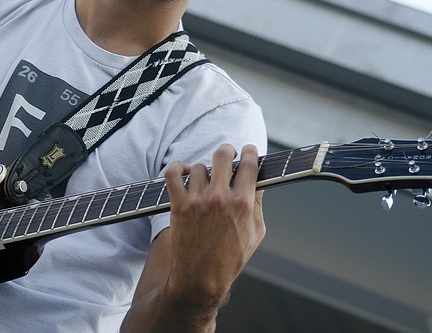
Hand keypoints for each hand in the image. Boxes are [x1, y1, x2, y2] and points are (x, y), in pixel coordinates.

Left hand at [163, 143, 264, 307]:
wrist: (200, 280)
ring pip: (200, 166)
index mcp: (243, 204)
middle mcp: (221, 199)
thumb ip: (258, 204)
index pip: (248, 164)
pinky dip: (177, 167)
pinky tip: (184, 172)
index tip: (248, 150)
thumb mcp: (256, 233)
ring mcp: (198, 201)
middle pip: (223, 155)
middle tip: (227, 154)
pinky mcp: (179, 206)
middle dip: (227, 150)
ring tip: (206, 179)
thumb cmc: (231, 258)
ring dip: (203, 170)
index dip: (249, 152)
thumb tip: (258, 181)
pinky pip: (173, 173)